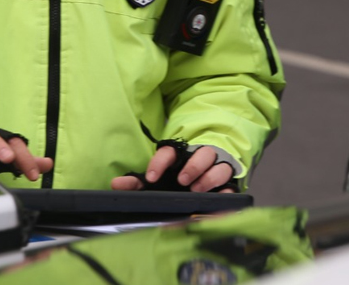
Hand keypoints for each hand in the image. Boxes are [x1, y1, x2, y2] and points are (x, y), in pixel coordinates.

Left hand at [110, 145, 235, 192]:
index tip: (151, 177)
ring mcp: (216, 167)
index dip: (160, 162)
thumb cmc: (177, 174)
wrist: (205, 169)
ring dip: (209, 177)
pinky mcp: (229, 180)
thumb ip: (136, 182)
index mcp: (180, 153)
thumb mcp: (157, 177)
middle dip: (193, 166)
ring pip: (219, 166)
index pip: (170, 151)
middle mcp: (200, 156)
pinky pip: (231, 182)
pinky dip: (227, 190)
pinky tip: (221, 196)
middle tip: (182, 181)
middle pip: (202, 153)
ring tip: (197, 189)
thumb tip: (116, 184)